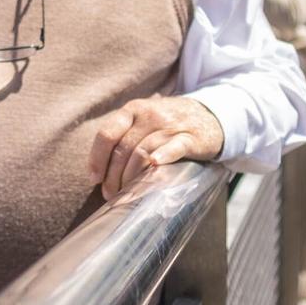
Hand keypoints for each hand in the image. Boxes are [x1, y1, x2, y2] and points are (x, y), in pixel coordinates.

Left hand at [88, 97, 225, 200]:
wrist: (210, 115)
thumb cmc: (169, 124)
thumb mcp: (144, 120)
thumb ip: (124, 137)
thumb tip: (99, 173)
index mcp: (133, 110)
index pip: (107, 134)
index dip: (97, 158)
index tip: (95, 178)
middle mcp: (149, 115)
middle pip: (124, 148)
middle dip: (113, 175)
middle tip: (111, 194)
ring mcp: (170, 125)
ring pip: (143, 151)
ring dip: (131, 176)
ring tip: (126, 194)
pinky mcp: (190, 137)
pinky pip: (174, 147)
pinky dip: (163, 156)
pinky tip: (155, 166)